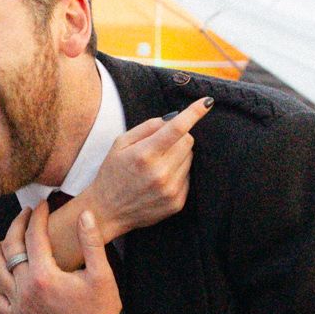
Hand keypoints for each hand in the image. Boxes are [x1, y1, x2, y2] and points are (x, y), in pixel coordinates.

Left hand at [0, 205, 122, 313]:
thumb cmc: (102, 309)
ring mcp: (18, 305)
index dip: (38, 217)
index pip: (34, 237)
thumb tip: (84, 213)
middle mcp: (25, 290)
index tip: (43, 205)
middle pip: (13, 248)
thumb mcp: (102, 273)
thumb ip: (91, 241)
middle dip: (17, 226)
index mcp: (45, 276)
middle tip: (25, 212)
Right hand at [79, 96, 209, 237]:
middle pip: (188, 141)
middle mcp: (160, 173)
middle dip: (178, 137)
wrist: (107, 211)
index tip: (207, 102)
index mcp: (144, 155)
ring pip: (190, 158)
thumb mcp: (120, 144)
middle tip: (161, 145)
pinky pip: (188, 177)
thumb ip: (147, 127)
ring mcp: (170, 189)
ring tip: (157, 166)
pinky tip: (160, 180)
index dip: (194, 113)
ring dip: (178, 156)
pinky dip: (178, 173)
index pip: (176, 128)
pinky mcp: (177, 202)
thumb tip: (173, 118)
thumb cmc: (112, 174)